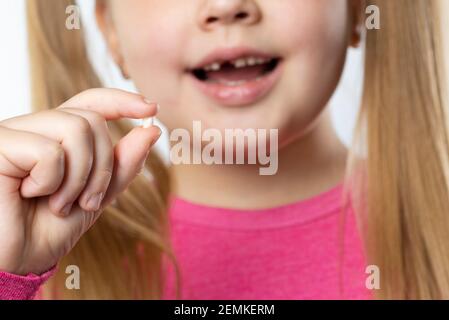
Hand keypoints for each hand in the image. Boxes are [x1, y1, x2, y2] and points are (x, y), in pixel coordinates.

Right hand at [0, 88, 160, 275]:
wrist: (13, 262)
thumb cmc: (47, 230)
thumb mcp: (97, 196)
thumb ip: (122, 165)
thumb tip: (151, 131)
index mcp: (55, 136)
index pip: (90, 104)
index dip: (121, 101)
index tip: (151, 109)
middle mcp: (34, 128)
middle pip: (91, 120)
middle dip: (102, 167)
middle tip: (87, 202)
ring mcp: (14, 133)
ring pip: (75, 129)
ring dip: (80, 177)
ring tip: (60, 204)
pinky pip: (49, 151)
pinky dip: (51, 182)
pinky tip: (28, 195)